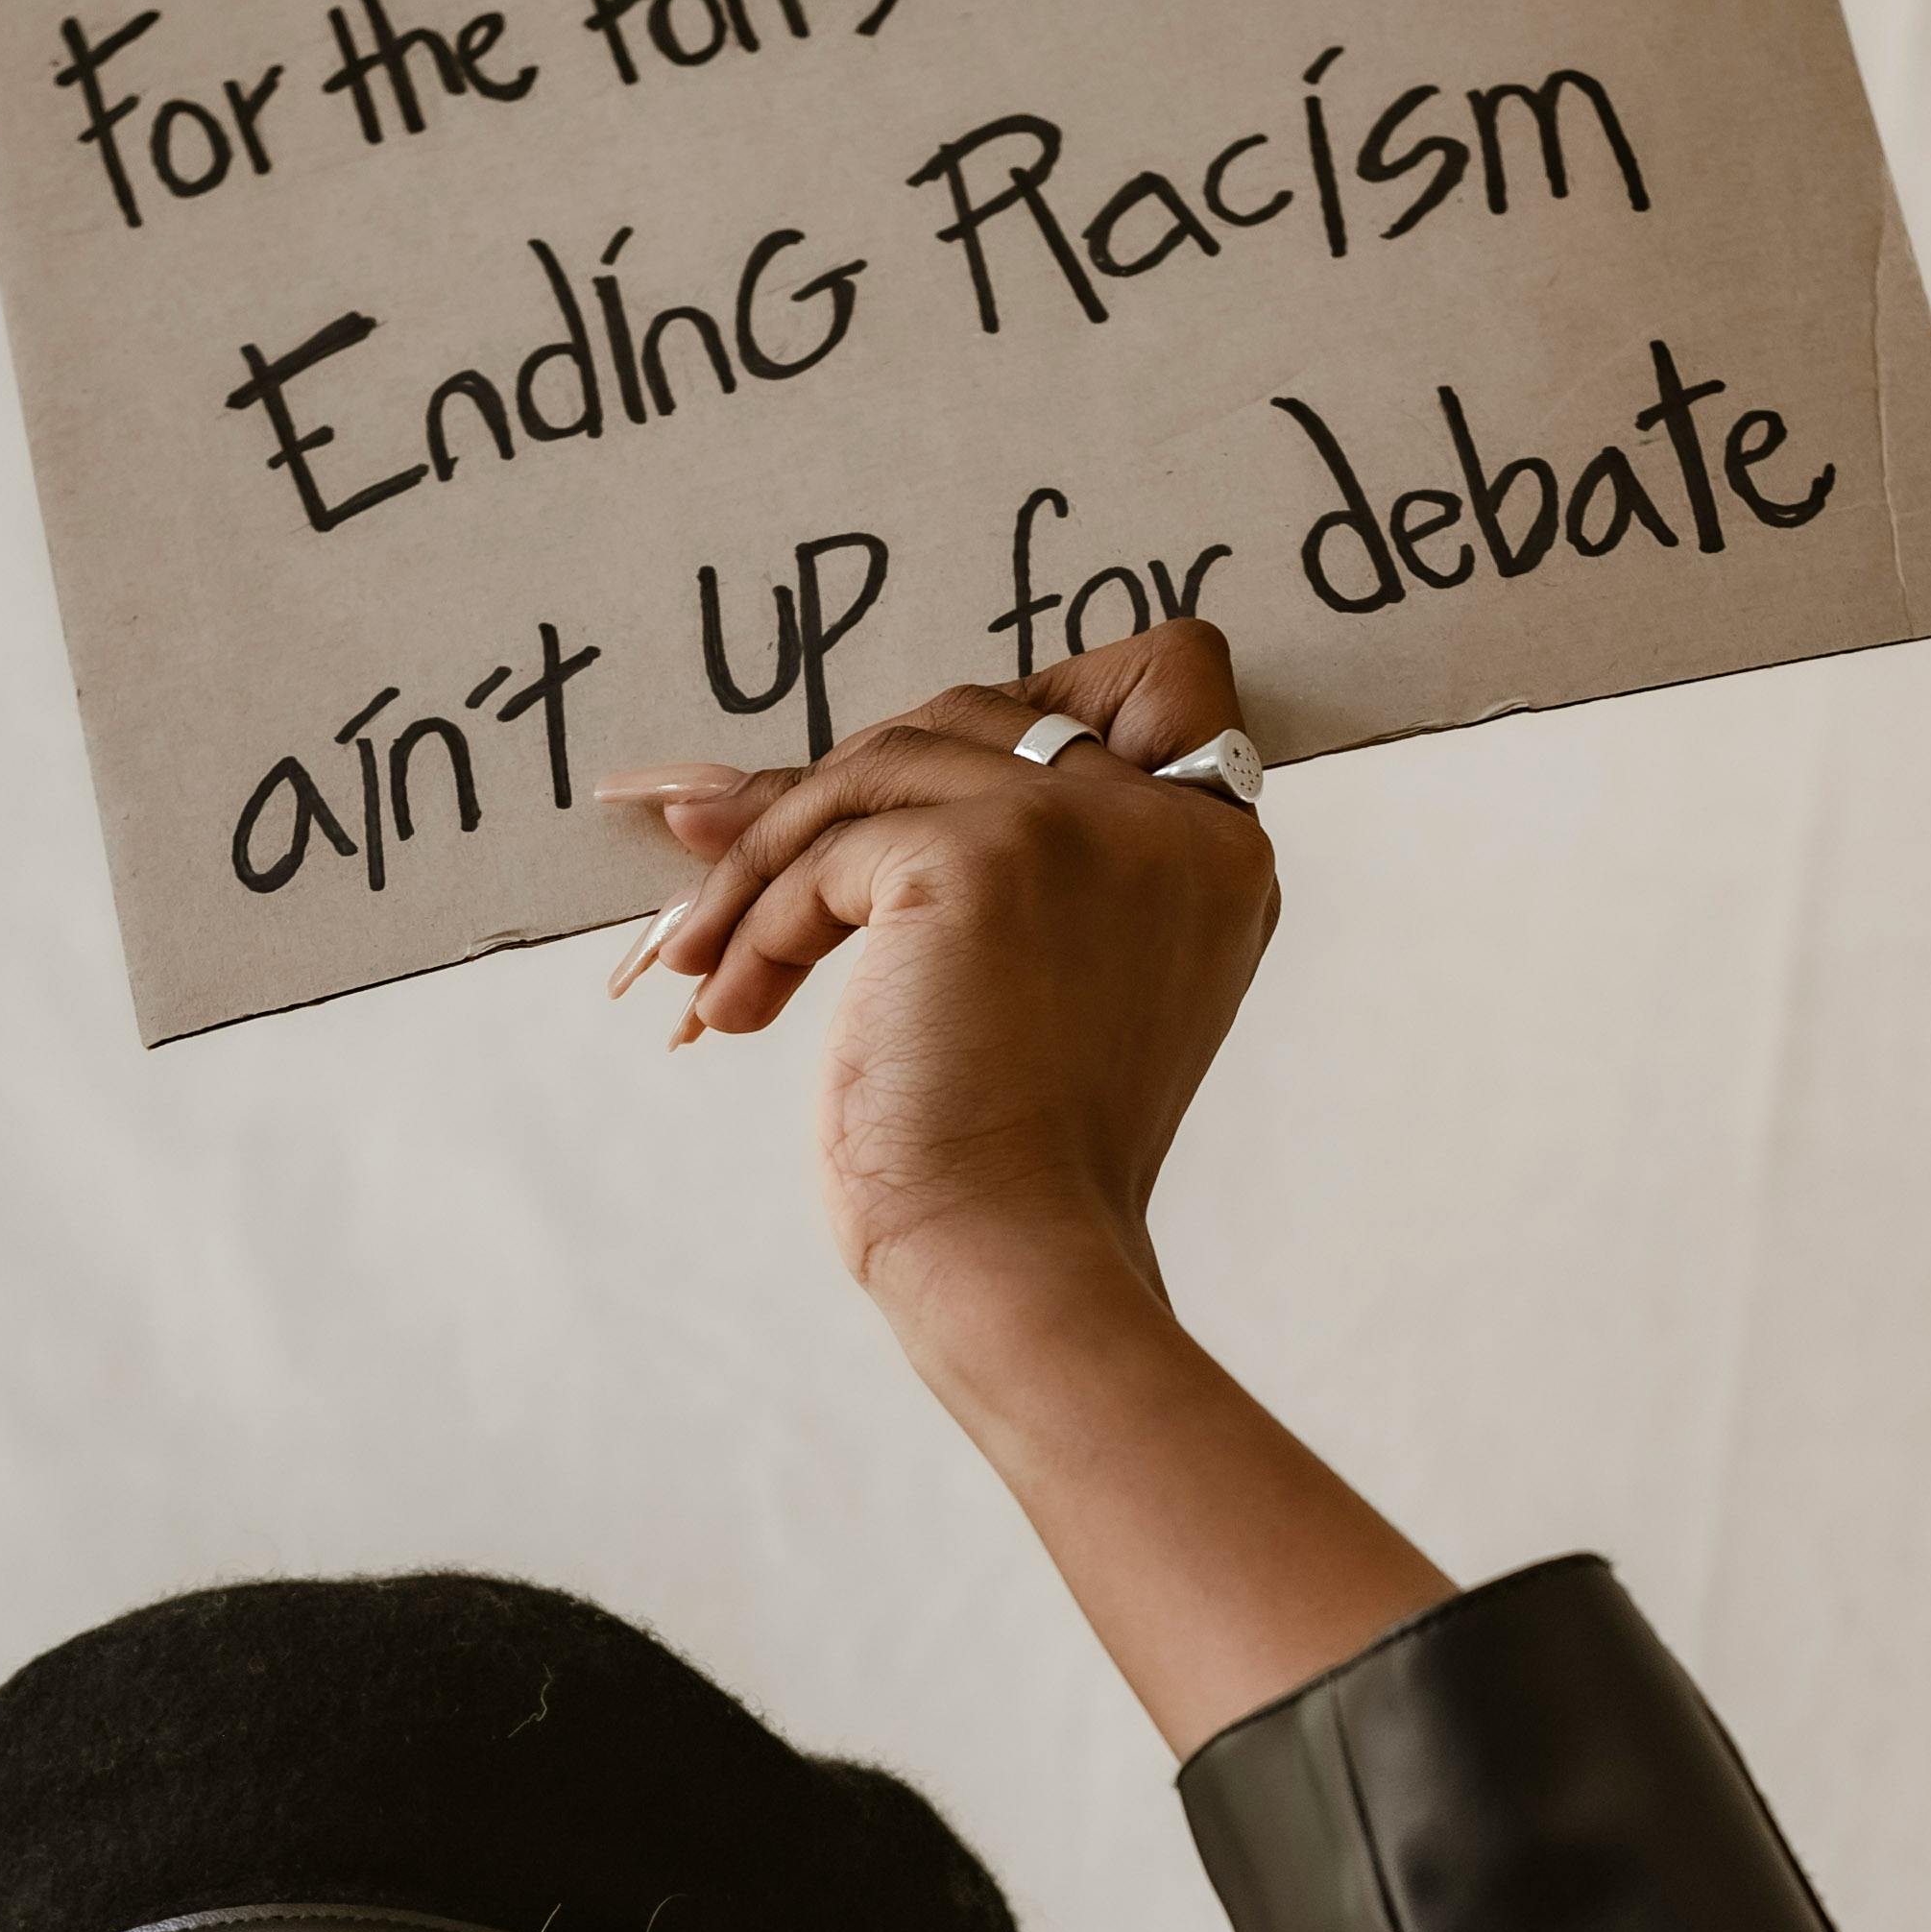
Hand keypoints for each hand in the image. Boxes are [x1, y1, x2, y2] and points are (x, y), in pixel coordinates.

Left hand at [597, 623, 1276, 1388]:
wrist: (1014, 1260)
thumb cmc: (1012, 1162)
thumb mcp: (1029, 979)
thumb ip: (983, 855)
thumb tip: (726, 783)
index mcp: (1214, 856)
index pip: (1172, 671)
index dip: (1039, 703)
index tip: (936, 801)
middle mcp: (1174, 823)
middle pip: (979, 711)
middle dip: (846, 792)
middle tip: (739, 888)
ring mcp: (1086, 827)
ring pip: (885, 763)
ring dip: (773, 861)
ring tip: (716, 960)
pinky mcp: (988, 857)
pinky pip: (832, 845)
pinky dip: (764, 922)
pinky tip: (736, 1006)